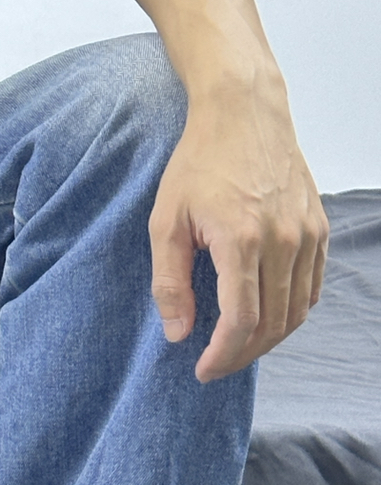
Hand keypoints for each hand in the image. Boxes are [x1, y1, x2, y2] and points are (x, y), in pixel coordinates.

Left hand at [149, 79, 328, 381]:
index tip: (203, 371)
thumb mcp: (166, 220)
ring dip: (268, 339)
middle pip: (272, 324)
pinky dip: (292, 311)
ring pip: (296, 310)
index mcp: (242, 241)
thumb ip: (170, 281)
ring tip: (238, 346)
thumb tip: (177, 333)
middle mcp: (283, 241)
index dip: (223, 356)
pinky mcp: (319, 228)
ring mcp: (306, 235)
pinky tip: (268, 317)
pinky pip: (312, 286)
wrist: (244, 113)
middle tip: (216, 364)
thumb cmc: (199, 162)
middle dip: (243, 354)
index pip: (240, 321)